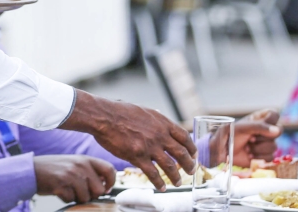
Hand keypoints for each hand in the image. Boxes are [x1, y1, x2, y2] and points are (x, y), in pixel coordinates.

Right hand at [33, 155, 116, 203]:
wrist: (32, 170)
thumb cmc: (55, 168)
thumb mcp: (74, 163)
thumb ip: (90, 171)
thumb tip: (105, 185)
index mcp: (85, 159)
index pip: (109, 169)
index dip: (111, 182)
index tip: (106, 188)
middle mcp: (80, 165)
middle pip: (99, 190)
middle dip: (91, 195)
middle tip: (79, 190)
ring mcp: (70, 175)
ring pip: (86, 198)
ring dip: (77, 197)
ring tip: (67, 189)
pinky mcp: (61, 185)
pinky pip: (71, 200)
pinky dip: (66, 199)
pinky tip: (59, 190)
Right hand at [62, 91, 195, 190]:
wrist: (104, 116)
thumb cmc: (119, 111)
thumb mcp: (143, 110)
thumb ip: (155, 118)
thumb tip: (161, 120)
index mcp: (161, 122)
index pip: (184, 137)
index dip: (191, 147)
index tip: (194, 154)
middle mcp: (159, 135)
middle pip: (181, 153)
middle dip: (189, 164)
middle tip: (191, 171)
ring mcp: (149, 146)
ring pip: (170, 166)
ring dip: (176, 176)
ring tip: (178, 182)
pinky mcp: (137, 156)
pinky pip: (152, 173)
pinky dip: (159, 182)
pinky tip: (161, 187)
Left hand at [225, 110, 281, 167]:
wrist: (222, 152)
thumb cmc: (229, 135)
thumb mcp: (243, 128)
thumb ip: (260, 127)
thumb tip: (277, 130)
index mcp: (259, 119)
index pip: (274, 115)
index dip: (271, 121)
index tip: (261, 126)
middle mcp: (264, 131)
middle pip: (278, 132)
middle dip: (263, 138)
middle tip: (250, 138)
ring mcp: (265, 143)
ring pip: (274, 146)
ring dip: (258, 148)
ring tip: (247, 147)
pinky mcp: (264, 156)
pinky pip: (270, 157)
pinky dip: (259, 157)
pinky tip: (249, 155)